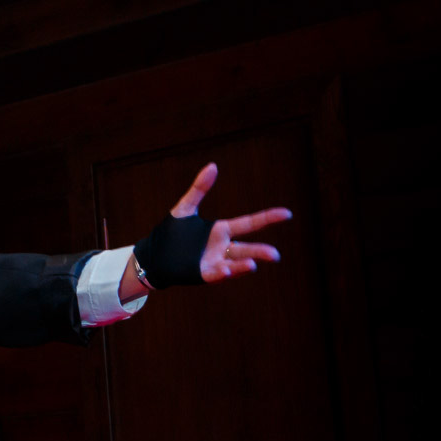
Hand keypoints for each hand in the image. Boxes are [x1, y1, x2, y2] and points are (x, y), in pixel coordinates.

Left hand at [170, 162, 291, 283]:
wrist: (154, 254)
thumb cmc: (172, 232)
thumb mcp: (185, 208)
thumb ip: (199, 189)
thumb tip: (212, 166)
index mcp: (221, 230)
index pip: (250, 223)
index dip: (268, 218)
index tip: (286, 213)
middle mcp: (222, 247)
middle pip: (247, 248)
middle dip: (260, 252)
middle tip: (275, 255)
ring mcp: (215, 262)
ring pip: (235, 264)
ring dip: (244, 265)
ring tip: (253, 264)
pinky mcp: (203, 274)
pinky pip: (215, 274)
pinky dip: (222, 273)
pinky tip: (226, 270)